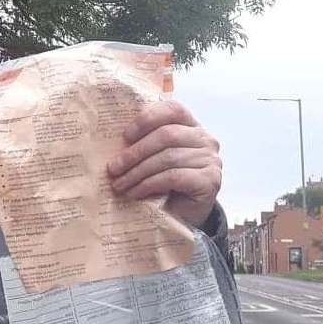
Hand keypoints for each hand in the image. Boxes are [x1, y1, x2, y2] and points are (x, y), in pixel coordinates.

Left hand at [106, 100, 221, 228]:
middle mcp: (205, 139)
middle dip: (134, 152)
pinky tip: (135, 192)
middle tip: (113, 168)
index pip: (173, 110)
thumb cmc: (164, 183)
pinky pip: (173, 177)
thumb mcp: (153, 158)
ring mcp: (210, 160)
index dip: (147, 119)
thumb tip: (111, 141)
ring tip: (119, 184)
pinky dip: (149, 184)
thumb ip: (143, 143)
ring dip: (137, 172)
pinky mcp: (209, 180)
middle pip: (166, 135)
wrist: (184, 214)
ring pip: (167, 158)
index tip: (125, 136)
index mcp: (191, 126)